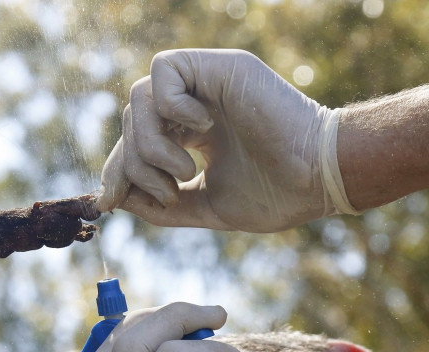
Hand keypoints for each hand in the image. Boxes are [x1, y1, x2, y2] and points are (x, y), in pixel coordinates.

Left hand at [97, 49, 353, 232]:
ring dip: (150, 145)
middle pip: (130, 122)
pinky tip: (202, 129)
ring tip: (185, 171)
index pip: (135, 140)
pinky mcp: (219, 67)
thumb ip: (160, 204)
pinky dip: (170, 106)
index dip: (117, 169)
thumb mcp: (204, 206)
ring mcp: (205, 84)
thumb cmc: (274, 195)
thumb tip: (115, 199)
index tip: (110, 201)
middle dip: (131, 165)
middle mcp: (193, 104)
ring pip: (138, 99)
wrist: (318, 180)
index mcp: (191, 132)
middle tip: (165, 193)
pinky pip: (164, 70)